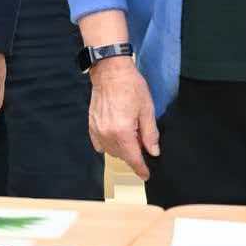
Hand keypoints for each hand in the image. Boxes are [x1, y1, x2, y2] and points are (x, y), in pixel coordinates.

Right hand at [86, 54, 159, 178]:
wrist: (110, 71)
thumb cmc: (131, 86)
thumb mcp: (147, 109)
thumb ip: (150, 134)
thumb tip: (153, 151)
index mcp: (123, 132)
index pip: (133, 158)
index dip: (141, 169)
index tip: (146, 175)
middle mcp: (107, 134)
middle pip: (122, 155)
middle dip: (133, 153)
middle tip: (142, 139)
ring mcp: (97, 130)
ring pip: (110, 151)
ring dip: (121, 148)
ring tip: (130, 133)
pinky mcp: (91, 124)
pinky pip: (99, 143)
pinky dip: (108, 144)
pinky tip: (115, 135)